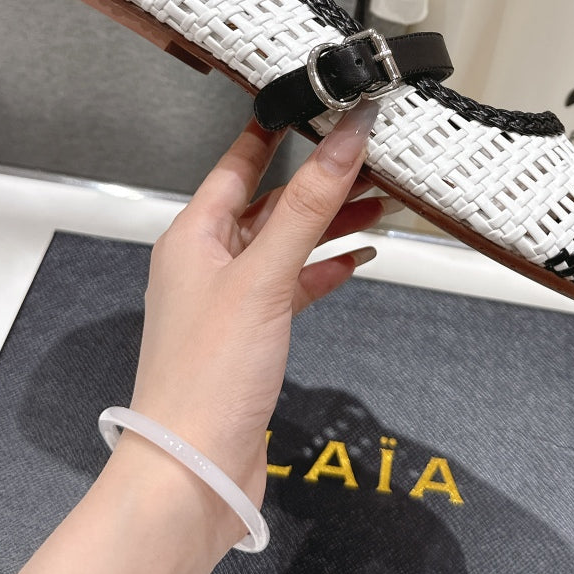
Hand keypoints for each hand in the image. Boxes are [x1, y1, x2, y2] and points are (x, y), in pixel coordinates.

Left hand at [124, 101, 383, 518]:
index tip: (314, 103)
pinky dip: (325, 271)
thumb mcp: (264, 278)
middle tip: (370, 155)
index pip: (238, 165)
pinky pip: (294, 287)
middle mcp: (206, 263)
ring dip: (330, 225)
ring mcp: (229, 302)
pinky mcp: (252, 338)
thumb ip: (307, 207)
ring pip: (287, 246)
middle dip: (320, 181)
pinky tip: (358, 260)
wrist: (194, 471)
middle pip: (269, 204)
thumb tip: (344, 141)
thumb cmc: (208, 376)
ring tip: (381, 202)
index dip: (276, 131)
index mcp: (193, 237)